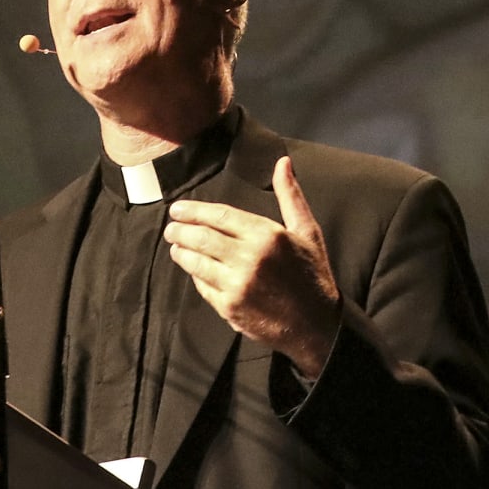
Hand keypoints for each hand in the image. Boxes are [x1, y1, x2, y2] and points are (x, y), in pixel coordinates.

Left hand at [163, 156, 340, 376]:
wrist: (317, 325)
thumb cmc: (312, 275)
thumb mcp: (307, 231)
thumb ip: (290, 196)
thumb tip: (282, 162)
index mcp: (267, 236)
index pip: (219, 216)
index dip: (194, 210)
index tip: (178, 209)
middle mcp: (250, 259)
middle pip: (201, 238)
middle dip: (180, 230)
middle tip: (170, 228)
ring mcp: (237, 286)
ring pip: (196, 263)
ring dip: (182, 252)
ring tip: (176, 246)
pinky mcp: (229, 308)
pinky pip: (203, 287)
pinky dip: (195, 277)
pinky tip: (194, 270)